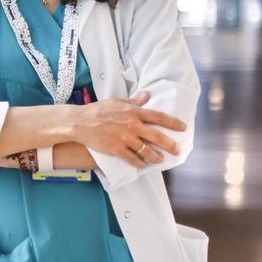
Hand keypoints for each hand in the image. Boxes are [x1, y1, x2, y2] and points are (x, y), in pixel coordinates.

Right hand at [72, 92, 186, 167]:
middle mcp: (132, 125)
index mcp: (133, 112)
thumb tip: (146, 95)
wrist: (79, 122)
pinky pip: (132, 159)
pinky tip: (143, 165)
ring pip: (147, 151)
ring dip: (156, 157)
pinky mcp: (116, 149)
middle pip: (157, 137)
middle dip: (170, 145)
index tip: (182, 127)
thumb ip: (134, 101)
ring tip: (160, 160)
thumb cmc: (97, 110)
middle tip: (177, 150)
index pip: (158, 117)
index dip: (173, 122)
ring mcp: (125, 138)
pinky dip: (140, 163)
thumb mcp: (117, 101)